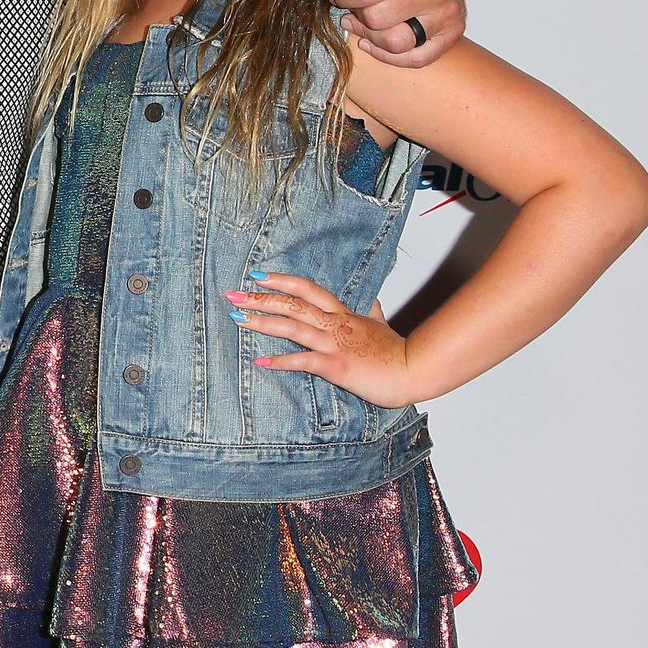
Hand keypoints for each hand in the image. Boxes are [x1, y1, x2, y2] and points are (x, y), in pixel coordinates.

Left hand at [228, 272, 428, 408]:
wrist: (415, 371)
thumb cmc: (397, 353)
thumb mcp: (381, 325)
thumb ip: (371, 312)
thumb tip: (370, 300)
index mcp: (343, 315)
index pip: (308, 290)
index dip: (282, 280)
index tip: (258, 276)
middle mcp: (336, 325)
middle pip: (293, 304)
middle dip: (261, 298)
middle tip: (232, 295)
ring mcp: (335, 344)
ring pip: (293, 327)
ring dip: (263, 322)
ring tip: (237, 319)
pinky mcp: (337, 366)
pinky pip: (304, 361)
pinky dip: (281, 362)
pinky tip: (260, 362)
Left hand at [327, 0, 462, 66]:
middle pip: (377, 19)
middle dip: (358, 14)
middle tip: (357, 6)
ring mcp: (448, 14)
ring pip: (396, 43)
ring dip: (372, 36)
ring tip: (367, 22)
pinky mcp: (453, 33)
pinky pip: (416, 59)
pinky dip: (391, 55)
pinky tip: (377, 41)